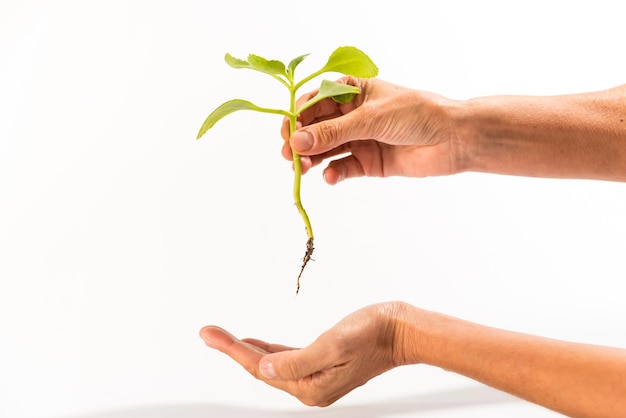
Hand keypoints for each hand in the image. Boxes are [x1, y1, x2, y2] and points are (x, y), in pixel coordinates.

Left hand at [199, 302, 404, 405]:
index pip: (261, 367)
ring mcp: (316, 377)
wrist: (401, 331)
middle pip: (262, 368)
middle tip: (209, 333)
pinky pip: (286, 360)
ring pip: (272, 364)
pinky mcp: (322, 365)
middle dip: (233, 349)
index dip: (233, 350)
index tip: (210, 335)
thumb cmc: (374, 334)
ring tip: (224, 338)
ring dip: (247, 350)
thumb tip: (264, 369)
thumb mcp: (333, 345)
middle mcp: (311, 387)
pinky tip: (257, 345)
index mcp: (311, 386)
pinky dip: (268, 351)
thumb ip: (296, 361)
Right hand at [281, 76, 461, 183]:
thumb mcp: (371, 118)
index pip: (314, 102)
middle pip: (316, 128)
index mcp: (351, 92)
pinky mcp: (368, 162)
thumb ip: (333, 132)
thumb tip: (297, 141)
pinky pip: (342, 167)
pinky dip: (333, 173)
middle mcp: (351, 115)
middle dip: (301, 141)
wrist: (453, 139)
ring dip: (313, 158)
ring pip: (326, 149)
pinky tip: (330, 176)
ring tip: (305, 168)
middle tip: (290, 156)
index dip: (297, 117)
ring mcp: (359, 139)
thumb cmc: (415, 113)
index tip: (287, 134)